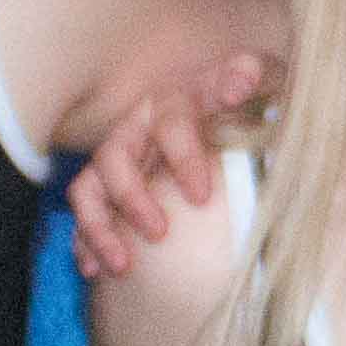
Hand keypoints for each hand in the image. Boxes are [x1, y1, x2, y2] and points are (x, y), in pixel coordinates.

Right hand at [65, 51, 265, 277]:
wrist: (237, 115)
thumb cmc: (247, 103)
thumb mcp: (260, 80)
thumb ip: (249, 74)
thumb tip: (236, 86)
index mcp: (173, 103)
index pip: (170, 125)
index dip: (182, 159)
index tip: (201, 197)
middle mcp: (137, 128)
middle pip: (115, 157)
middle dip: (131, 197)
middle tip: (159, 233)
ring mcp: (118, 161)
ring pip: (89, 188)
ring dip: (99, 226)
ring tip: (121, 265)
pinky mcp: (109, 191)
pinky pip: (86, 216)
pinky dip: (85, 242)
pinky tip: (95, 270)